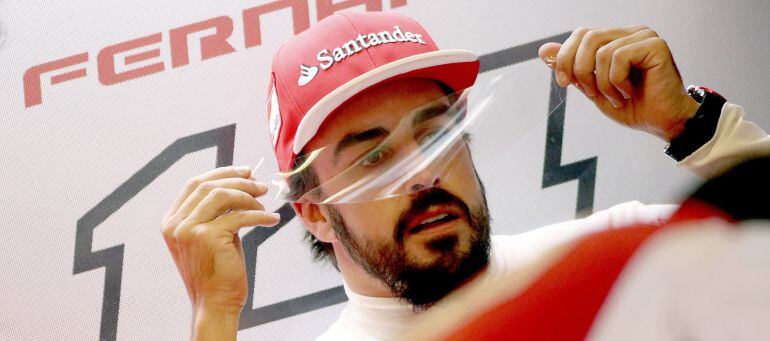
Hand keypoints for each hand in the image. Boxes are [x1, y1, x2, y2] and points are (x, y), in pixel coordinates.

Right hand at [161, 166, 280, 338]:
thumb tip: (243, 180)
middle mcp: (175, 224)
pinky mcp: (207, 237)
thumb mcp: (211, 235)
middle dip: (239, 182)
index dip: (222, 173)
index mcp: (172, 221)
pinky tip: (272, 220)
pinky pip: (239, 216)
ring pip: (223, 195)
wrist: (215, 303)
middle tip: (261, 186)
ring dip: (249, 196)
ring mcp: (189, 230)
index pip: (195, 184)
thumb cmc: (218, 270)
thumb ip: (217, 210)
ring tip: (265, 205)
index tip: (246, 171)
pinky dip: (260, 215)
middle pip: (209, 186)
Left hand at [539, 25, 700, 140]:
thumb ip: (571, 68)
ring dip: (602, 82)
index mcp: (615, 39)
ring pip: (601, 51)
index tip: (565, 83)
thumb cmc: (632, 106)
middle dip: (580, 70)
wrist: (661, 123)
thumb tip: (544, 50)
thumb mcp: (592, 87)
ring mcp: (644, 36)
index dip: (565, 57)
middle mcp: (629, 33)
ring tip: (616, 97)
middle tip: (591, 93)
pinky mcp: (655, 45)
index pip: (580, 34)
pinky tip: (629, 92)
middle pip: (587, 37)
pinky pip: (619, 57)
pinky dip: (617, 81)